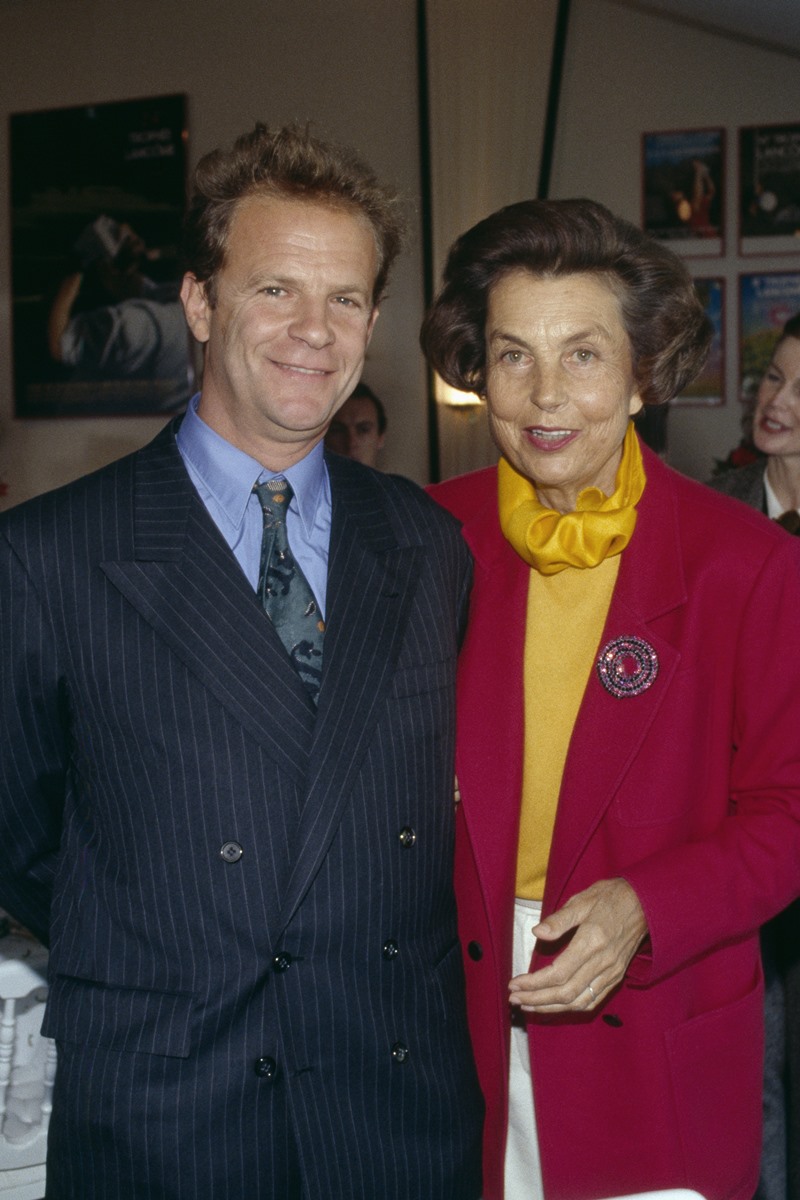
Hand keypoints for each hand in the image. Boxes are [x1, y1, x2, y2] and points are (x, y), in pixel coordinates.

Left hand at [508, 878, 647, 1012]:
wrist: (645, 903)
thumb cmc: (610, 897)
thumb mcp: (582, 900)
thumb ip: (559, 919)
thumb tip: (536, 932)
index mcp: (592, 942)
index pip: (558, 973)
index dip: (534, 983)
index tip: (514, 983)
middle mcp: (603, 962)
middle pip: (566, 993)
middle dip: (537, 999)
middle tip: (514, 998)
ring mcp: (612, 972)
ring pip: (579, 1002)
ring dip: (551, 1008)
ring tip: (528, 1005)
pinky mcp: (616, 976)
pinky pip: (592, 1000)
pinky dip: (571, 1007)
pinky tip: (555, 1005)